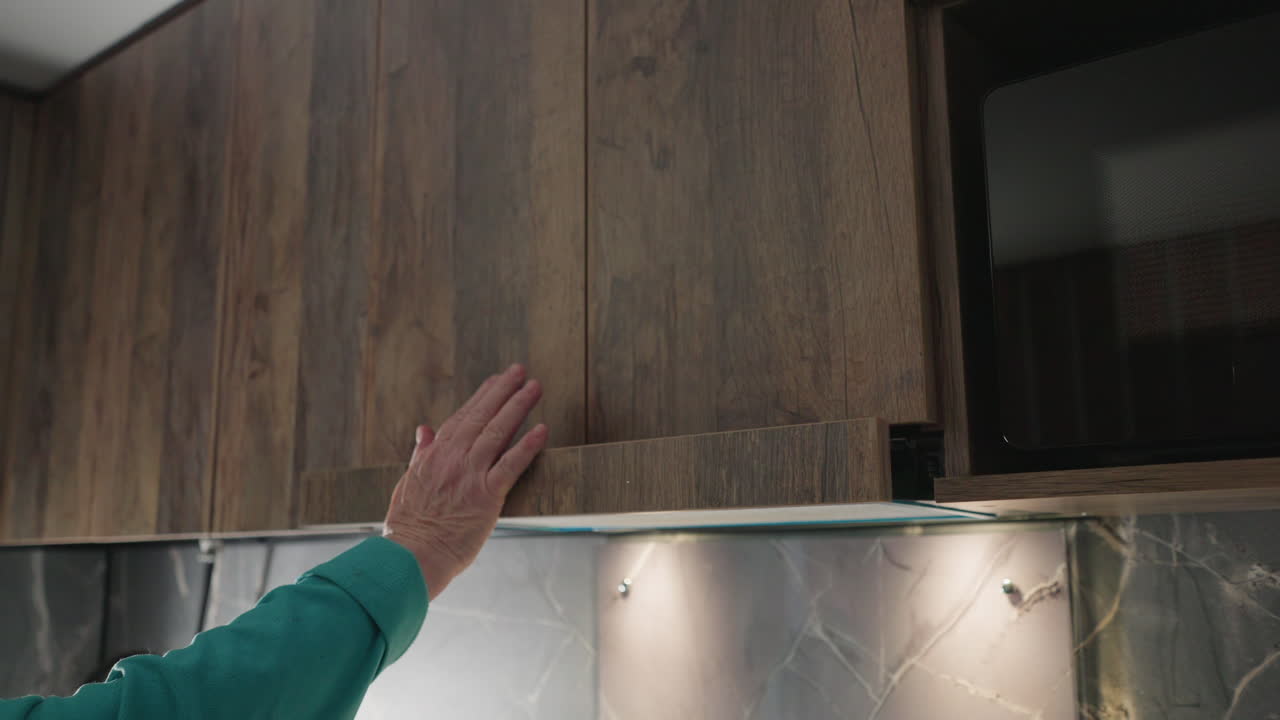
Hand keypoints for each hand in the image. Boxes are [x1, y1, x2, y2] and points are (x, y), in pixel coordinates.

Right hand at [383, 364, 547, 596]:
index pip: (461, 418)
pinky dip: (528, 446)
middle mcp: (452, 459)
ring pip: (498, 432)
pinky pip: (511, 465)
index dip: (481, 397)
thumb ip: (420, 455)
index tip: (496, 381)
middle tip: (520, 371)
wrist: (411, 557)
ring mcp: (470, 475)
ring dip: (518, 407)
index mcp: (434, 455)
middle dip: (503, 391)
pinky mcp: (486, 496)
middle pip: (482, 417)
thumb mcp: (407, 483)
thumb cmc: (409, 528)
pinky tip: (542, 429)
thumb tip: (423, 430)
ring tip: (535, 387)